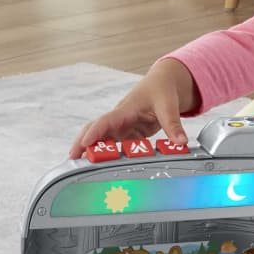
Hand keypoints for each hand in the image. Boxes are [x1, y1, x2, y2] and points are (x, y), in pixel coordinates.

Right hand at [68, 58, 199, 159]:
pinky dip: (111, 157)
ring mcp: (123, 127)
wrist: (163, 83)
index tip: (84, 144)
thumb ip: (173, 125)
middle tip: (72, 159)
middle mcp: (120, 119)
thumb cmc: (161, 89)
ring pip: (105, 141)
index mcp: (126, 109)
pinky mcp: (130, 134)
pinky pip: (118, 146)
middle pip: (96, 131)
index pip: (106, 121)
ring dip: (95, 153)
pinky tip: (106, 169)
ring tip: (83, 169)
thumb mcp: (169, 105)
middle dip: (83, 144)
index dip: (94, 133)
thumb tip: (180, 142)